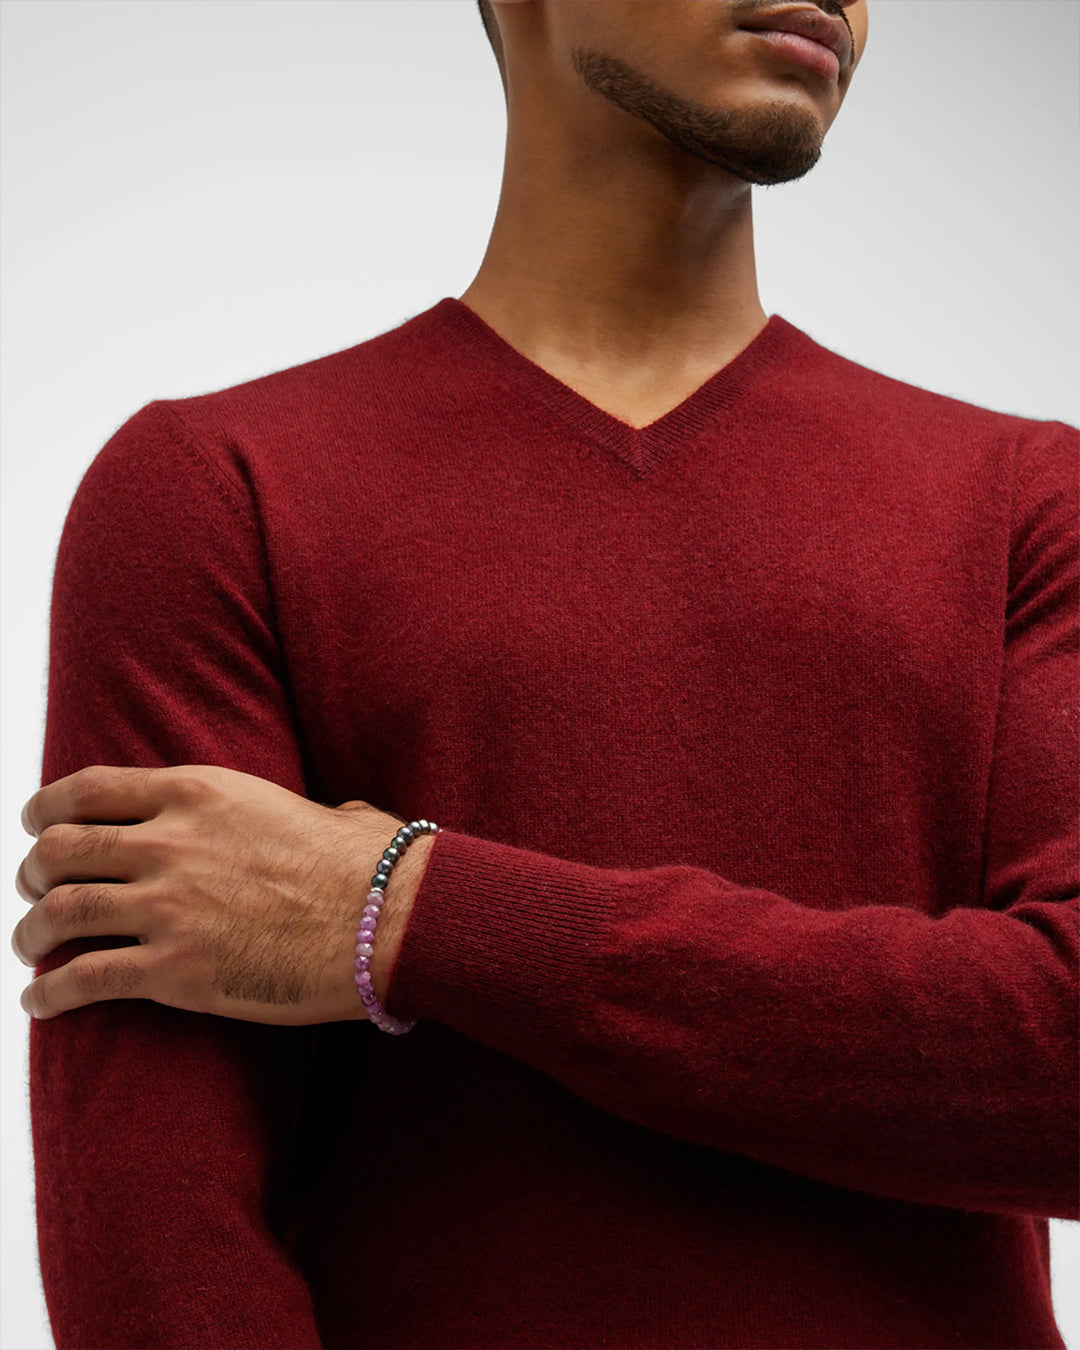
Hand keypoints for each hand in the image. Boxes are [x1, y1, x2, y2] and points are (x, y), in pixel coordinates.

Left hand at [12, 764, 431, 1025]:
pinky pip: (83, 980)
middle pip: (60, 849)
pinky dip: (50, 993)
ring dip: (32, 933)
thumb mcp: (310, 807)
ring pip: (59, 913)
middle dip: (34, 871)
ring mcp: (167, 907)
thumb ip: (284, 810)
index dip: (47, 808)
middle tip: (36, 888)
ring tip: (32, 946)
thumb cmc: (367, 864)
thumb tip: (331, 816)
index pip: (89, 789)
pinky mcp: (174, 971)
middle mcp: (169, 842)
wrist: (389, 919)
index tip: (37, 825)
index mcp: (198, 792)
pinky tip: (41, 1003)